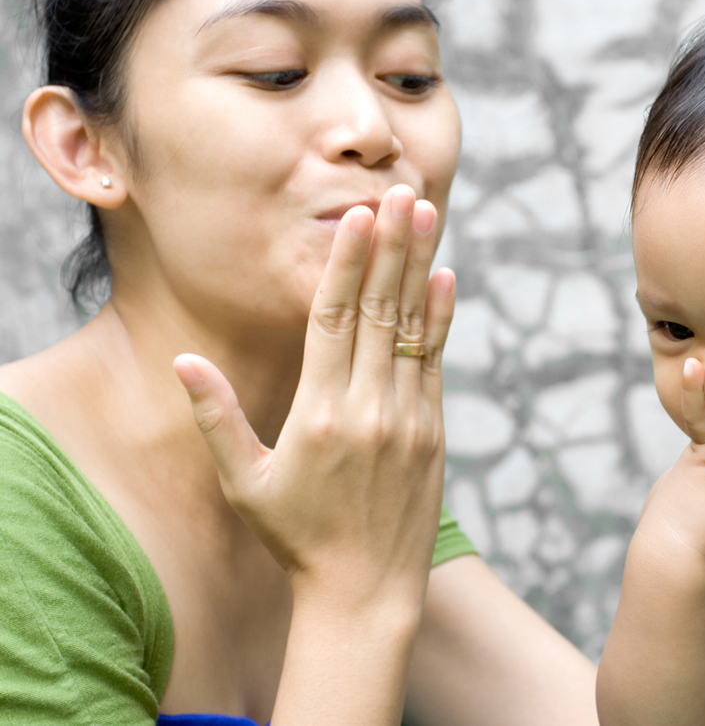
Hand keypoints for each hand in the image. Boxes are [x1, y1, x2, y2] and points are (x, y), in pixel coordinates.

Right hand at [173, 184, 454, 597]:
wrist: (367, 591)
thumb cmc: (297, 537)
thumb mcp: (246, 481)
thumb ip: (217, 417)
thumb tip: (182, 361)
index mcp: (319, 414)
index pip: (334, 320)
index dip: (347, 263)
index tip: (358, 216)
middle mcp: (369, 409)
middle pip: (380, 311)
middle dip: (391, 246)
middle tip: (400, 191)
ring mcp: (408, 419)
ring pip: (413, 328)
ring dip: (419, 267)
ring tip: (426, 215)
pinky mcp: (433, 431)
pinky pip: (437, 362)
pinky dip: (440, 319)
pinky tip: (445, 279)